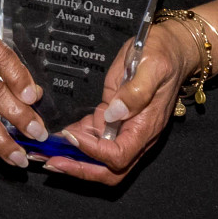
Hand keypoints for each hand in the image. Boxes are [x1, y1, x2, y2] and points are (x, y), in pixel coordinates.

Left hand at [47, 19, 199, 185]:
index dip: (93, 151)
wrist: (172, 48)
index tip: (71, 136)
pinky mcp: (115, 119)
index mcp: (146, 126)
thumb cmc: (163, 54)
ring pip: (99, 158)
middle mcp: (136, 134)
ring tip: (45, 151)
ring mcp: (125, 128)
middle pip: (110, 170)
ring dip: (73, 157)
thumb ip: (135, 91)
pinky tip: (59, 133)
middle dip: (80, 169)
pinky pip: (95, 138)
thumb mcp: (151, 66)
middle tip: (51, 162)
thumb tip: (114, 114)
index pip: (118, 155)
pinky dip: (77, 139)